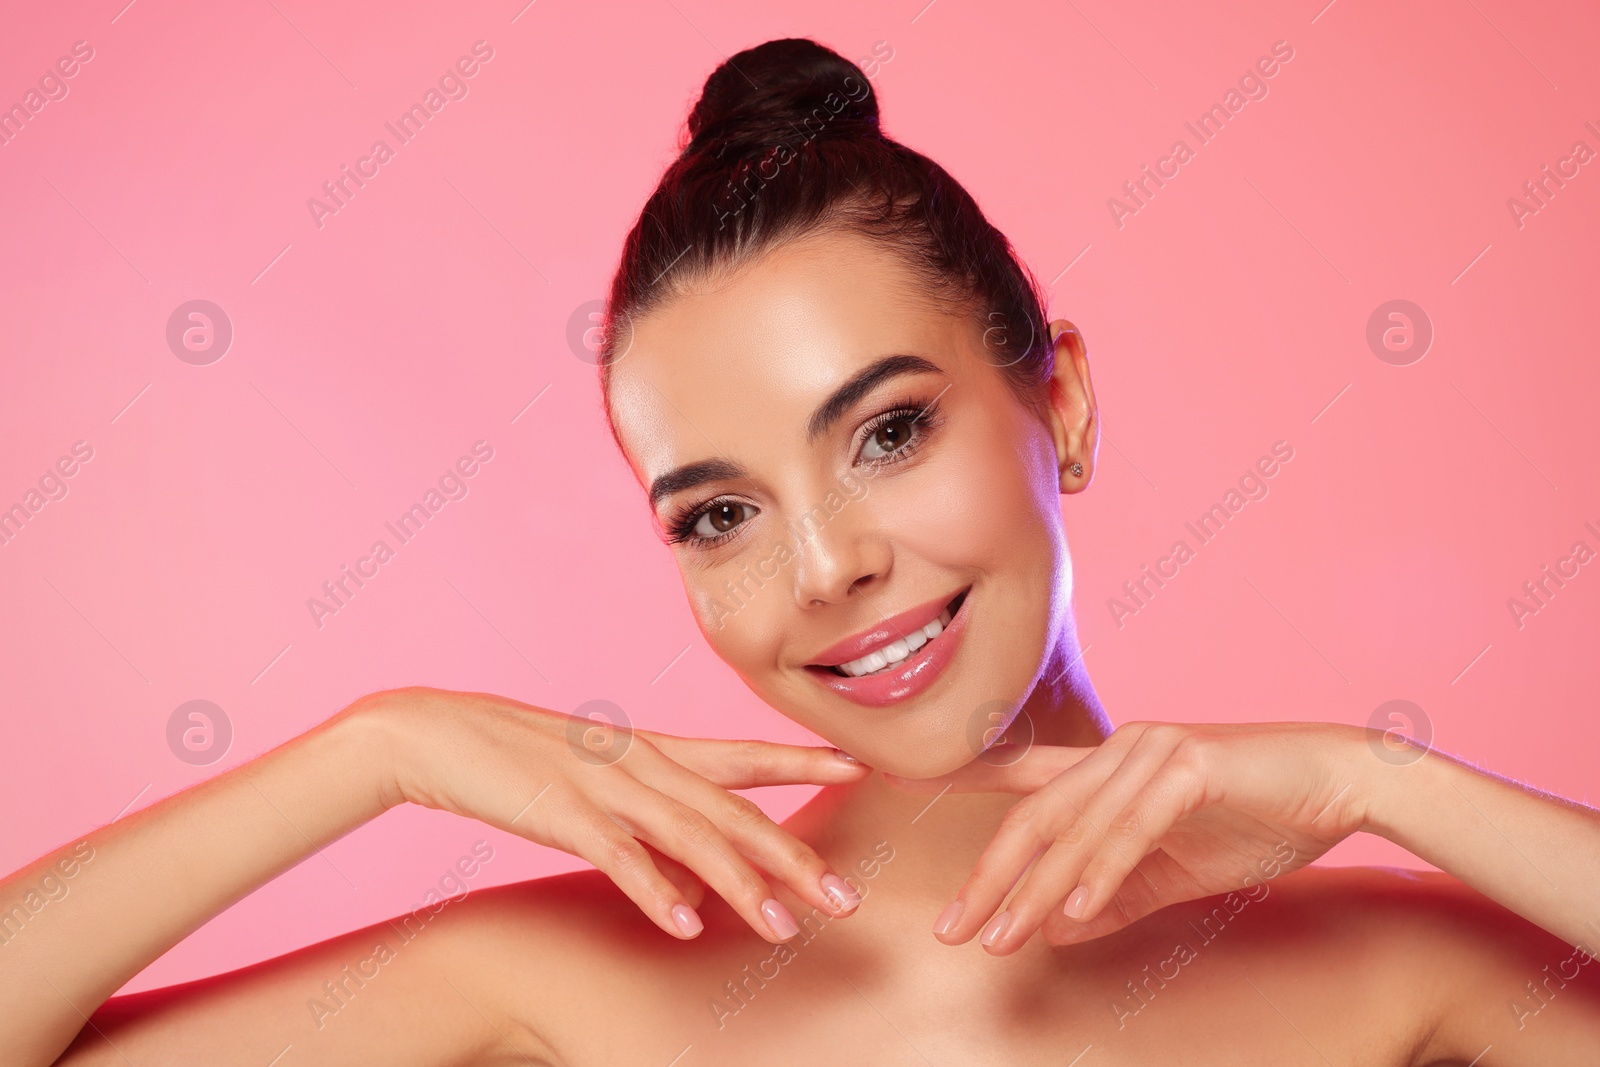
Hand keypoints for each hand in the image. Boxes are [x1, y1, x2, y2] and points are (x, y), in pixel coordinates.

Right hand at [348, 686, 871, 942]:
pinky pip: (619, 857)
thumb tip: (700, 896)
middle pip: (735, 810)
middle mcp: (642, 763)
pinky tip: (685, 926)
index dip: (803, 760)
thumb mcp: (597, 795)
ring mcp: (604, 785)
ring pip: (691, 836)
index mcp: (652, 751)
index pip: (743, 754)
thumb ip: (653, 839)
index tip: (862, 766)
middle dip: (795, 856)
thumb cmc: (519, 764)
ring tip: (786, 928)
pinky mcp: (562, 812)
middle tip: (848, 897)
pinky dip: (654, 891)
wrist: (434, 732)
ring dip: (742, 886)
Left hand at [885, 720, 1370, 953]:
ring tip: (1001, 937)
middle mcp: (1117, 750)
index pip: (1021, 780)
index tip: (890, 781)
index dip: (958, 780)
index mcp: (1108, 766)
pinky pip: (1132, 829)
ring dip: (1036, 889)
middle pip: (1034, 818)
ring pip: (1075, 829)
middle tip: (952, 931)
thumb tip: (1051, 930)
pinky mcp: (1191, 767)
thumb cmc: (1257, 818)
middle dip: (989, 878)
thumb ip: (1114, 896)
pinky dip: (1102, 872)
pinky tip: (1076, 913)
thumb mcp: (1173, 870)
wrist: (1341, 783)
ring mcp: (1151, 753)